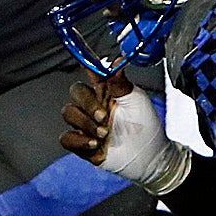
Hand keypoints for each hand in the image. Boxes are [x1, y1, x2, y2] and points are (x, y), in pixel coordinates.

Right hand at [62, 73, 187, 191]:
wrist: (148, 156)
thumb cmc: (145, 127)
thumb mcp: (136, 101)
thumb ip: (121, 82)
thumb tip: (116, 61)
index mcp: (106, 91)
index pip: (91, 72)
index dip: (85, 64)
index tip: (84, 60)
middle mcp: (93, 105)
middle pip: (75, 92)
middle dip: (87, 104)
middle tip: (103, 116)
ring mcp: (86, 124)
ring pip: (69, 113)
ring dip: (86, 124)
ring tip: (104, 134)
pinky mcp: (82, 143)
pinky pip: (66, 138)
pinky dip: (79, 141)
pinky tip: (95, 144)